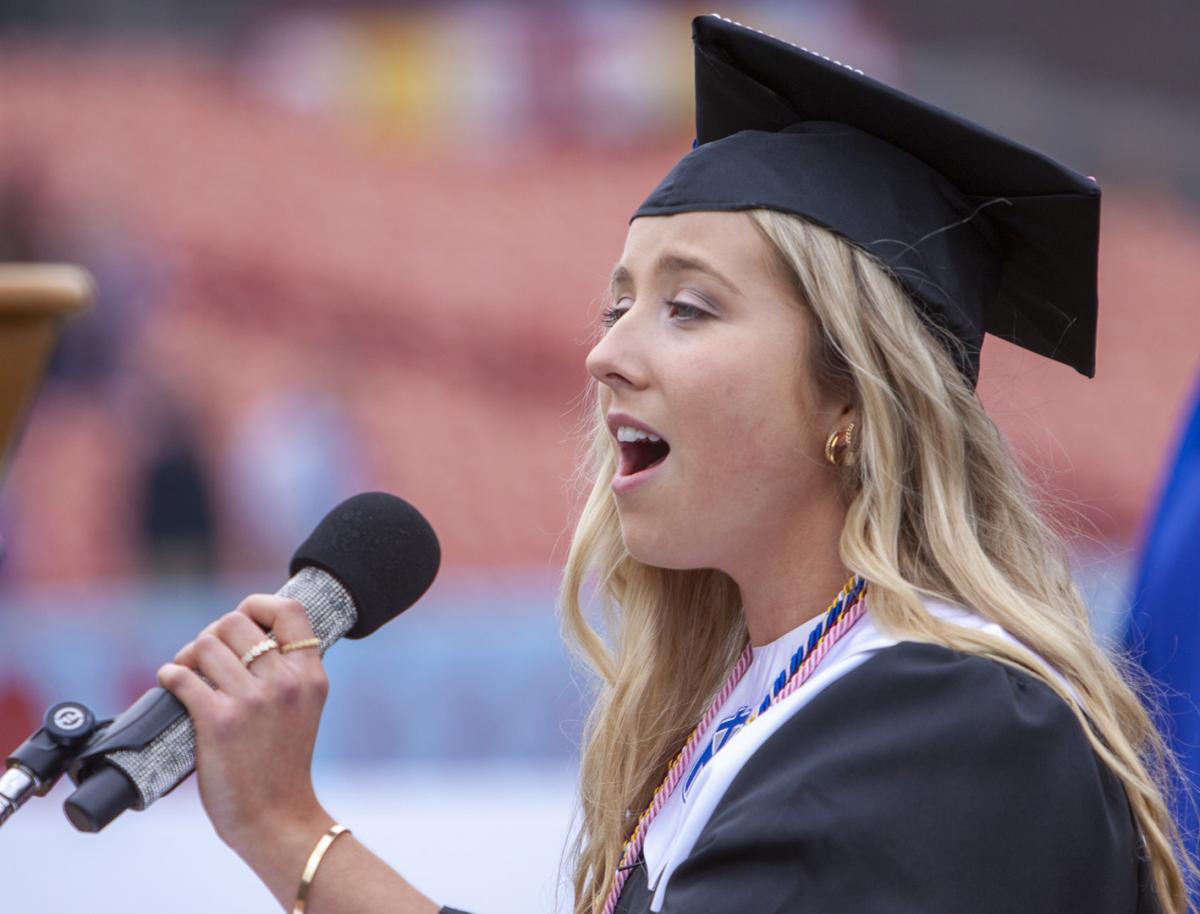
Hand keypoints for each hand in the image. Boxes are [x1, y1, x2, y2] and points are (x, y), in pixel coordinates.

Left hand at [157, 596, 331, 855]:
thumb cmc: (283, 763)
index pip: (288, 610)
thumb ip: (288, 671)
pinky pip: (183, 676)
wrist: (275, 816)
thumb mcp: (304, 707)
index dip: (258, 604)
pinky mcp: (220, 721)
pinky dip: (170, 675)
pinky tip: (171, 682)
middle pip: (236, 622)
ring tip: (188, 671)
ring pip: (206, 644)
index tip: (243, 618)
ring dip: (189, 654)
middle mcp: (285, 682)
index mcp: (310, 675)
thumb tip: (248, 633)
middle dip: (214, 633)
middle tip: (206, 656)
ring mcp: (254, 700)